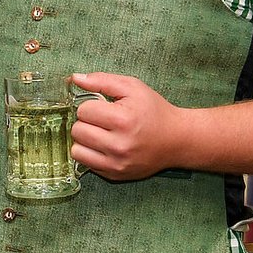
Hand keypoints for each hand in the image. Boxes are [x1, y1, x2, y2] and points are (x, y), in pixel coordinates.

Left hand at [69, 72, 188, 181]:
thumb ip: (101, 80)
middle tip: (102, 121)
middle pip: (77, 130)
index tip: (103, 107)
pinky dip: (90, 154)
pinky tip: (104, 146)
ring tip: (100, 134)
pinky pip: (85, 163)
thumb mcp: (133, 88)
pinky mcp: (115, 174)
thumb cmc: (154, 111)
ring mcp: (116, 163)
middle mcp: (119, 144)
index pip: (83, 111)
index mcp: (123, 120)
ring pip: (76, 150)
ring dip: (85, 140)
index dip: (91, 106)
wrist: (177, 140)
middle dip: (86, 122)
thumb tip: (74, 78)